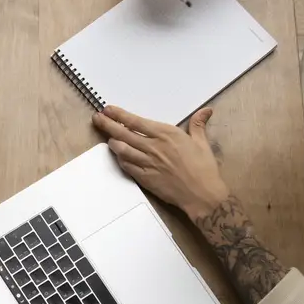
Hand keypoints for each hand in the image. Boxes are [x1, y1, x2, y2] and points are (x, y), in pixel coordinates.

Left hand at [92, 105, 230, 218]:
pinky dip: (120, 159)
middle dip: (107, 124)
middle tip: (97, 118)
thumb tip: (205, 111)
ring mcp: (148, 163)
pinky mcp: (145, 178)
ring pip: (122, 150)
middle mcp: (154, 147)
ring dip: (112, 142)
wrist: (201, 194)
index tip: (108, 109)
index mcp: (166, 134)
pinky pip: (127, 166)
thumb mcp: (201, 143)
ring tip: (106, 137)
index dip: (119, 115)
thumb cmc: (203, 168)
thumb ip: (197, 125)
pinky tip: (118, 155)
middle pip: (124, 133)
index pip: (136, 122)